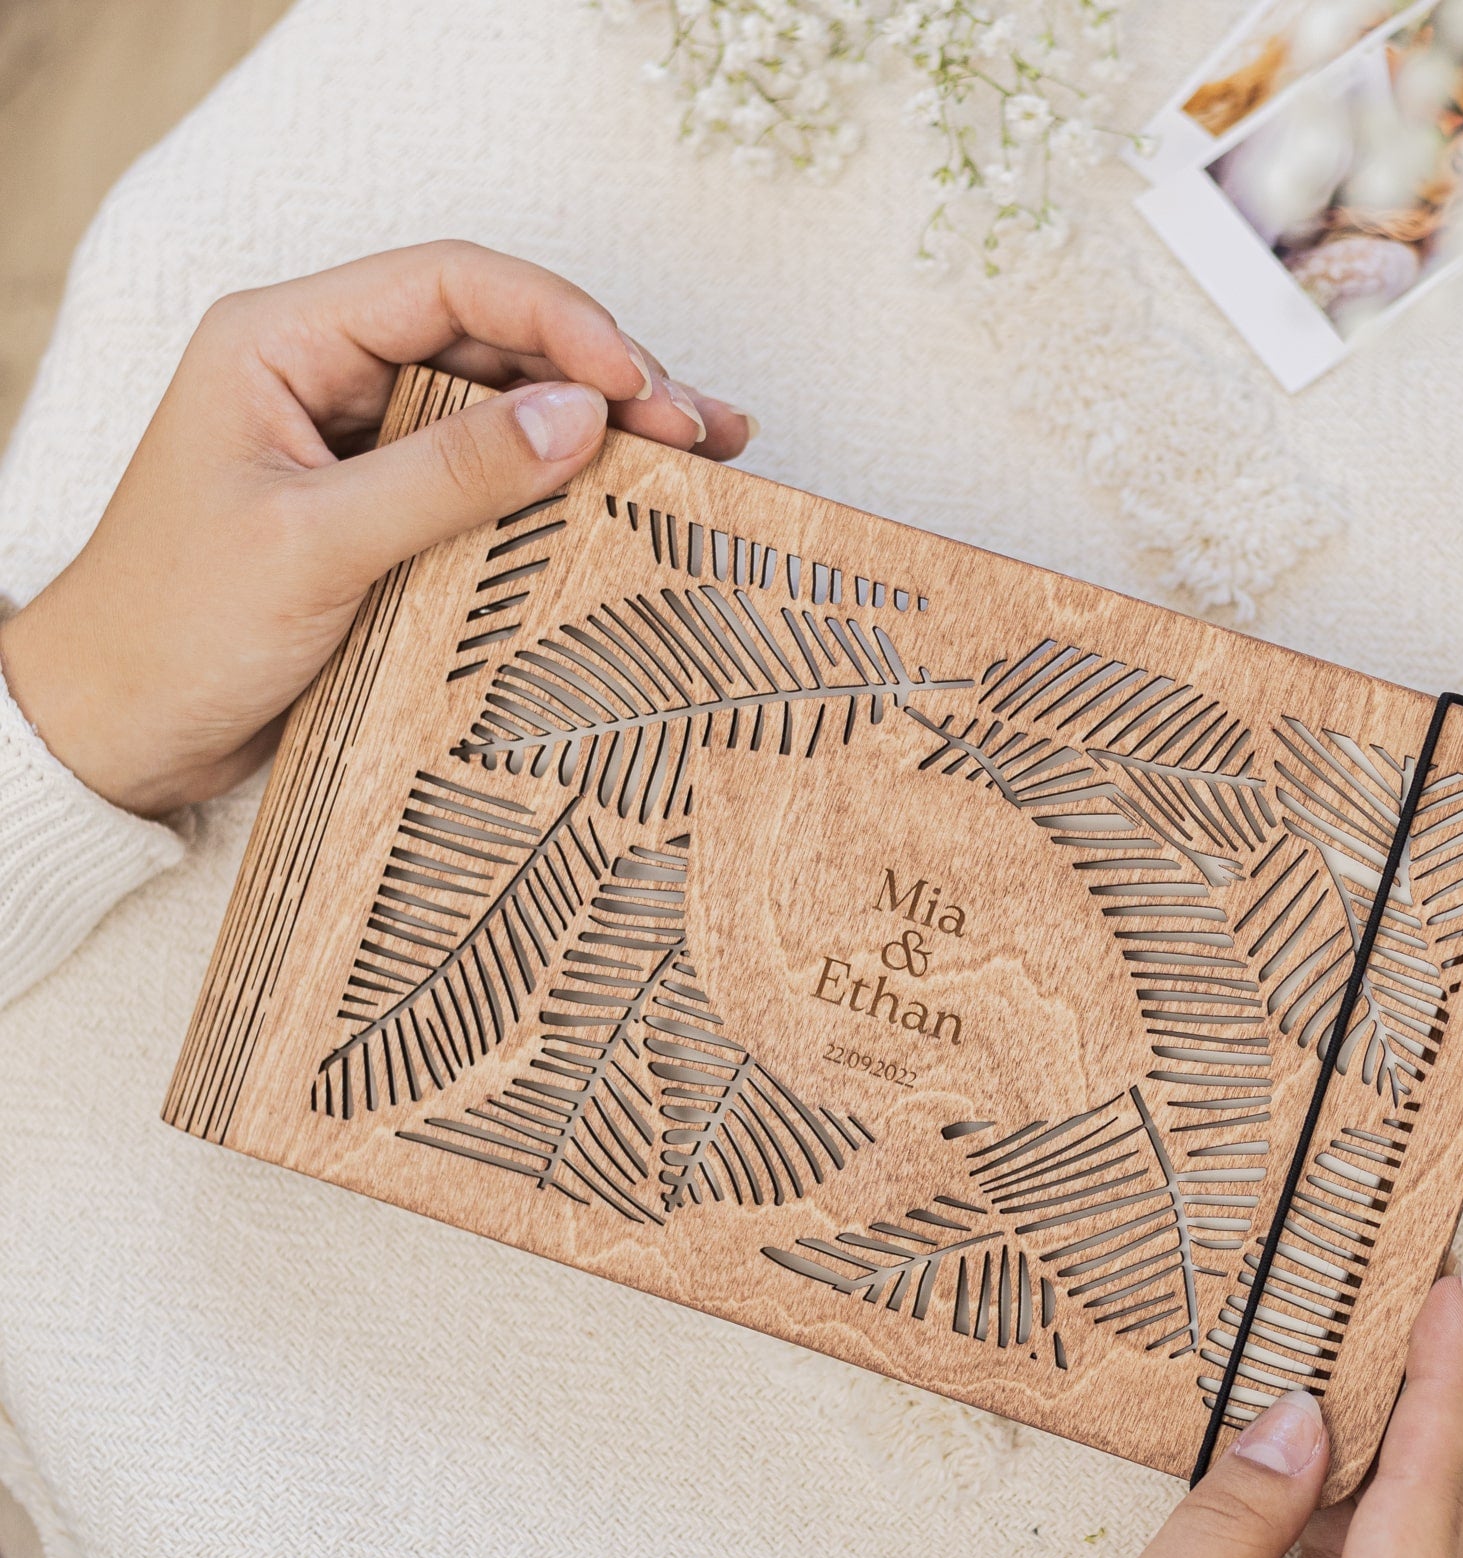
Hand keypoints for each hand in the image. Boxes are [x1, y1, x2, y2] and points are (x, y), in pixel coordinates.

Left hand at [0, 241, 751, 816]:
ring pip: (508, 407)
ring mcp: (365, 443)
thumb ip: (449, 474)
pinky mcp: (390, 511)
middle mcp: (330, 373)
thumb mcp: (317, 544)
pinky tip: (637, 503)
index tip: (640, 386)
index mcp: (285, 340)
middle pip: (498, 339)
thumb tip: (580, 418)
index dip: (561, 319)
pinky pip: (494, 479)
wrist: (119, 732)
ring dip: (605, 431)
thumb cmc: (176, 629)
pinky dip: (569, 489)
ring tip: (707, 455)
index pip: (450, 285)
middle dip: (607, 377)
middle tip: (700, 429)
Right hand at [963, 1276, 1462, 1557]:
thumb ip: (1230, 1524)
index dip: (1444, 1388)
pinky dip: (1341, 1525)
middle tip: (1425, 1297)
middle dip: (1437, 1407)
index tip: (1450, 1292)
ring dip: (1390, 1461)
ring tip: (1376, 1352)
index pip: (1429, 1507)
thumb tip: (1301, 1423)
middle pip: (1437, 1530)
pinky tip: (1320, 1464)